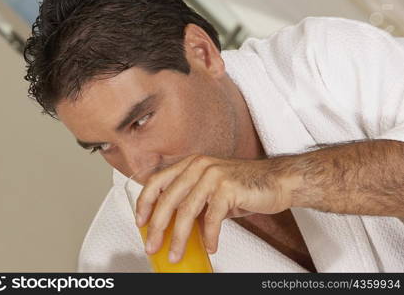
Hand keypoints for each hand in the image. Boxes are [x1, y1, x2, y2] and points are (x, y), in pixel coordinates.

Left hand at [135, 154, 291, 262]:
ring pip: (186, 211)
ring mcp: (213, 175)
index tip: (140, 221)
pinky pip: (212, 218)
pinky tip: (210, 246)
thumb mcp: (212, 190)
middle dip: (157, 226)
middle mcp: (199, 165)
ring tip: (175, 254)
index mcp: (191, 164)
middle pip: (168, 198)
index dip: (145, 202)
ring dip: (179, 237)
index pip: (157, 180)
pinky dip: (209, 236)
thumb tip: (173, 226)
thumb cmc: (244, 186)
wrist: (276, 180)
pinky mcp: (227, 187)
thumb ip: (192, 202)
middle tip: (152, 245)